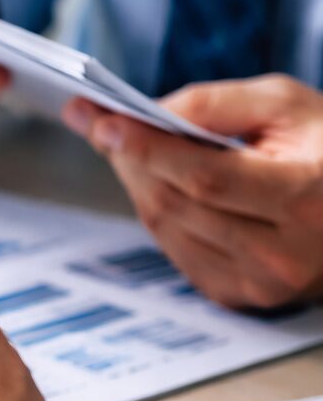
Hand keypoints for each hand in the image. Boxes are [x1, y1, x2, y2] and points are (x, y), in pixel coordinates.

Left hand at [63, 75, 322, 308]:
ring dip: (138, 183)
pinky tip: (159, 183)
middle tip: (98, 124)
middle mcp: (283, 254)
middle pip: (176, 203)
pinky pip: (174, 249)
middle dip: (130, 160)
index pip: (206, 177)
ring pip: (166, 227)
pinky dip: (159, 212)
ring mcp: (259, 283)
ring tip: (128, 147)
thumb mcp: (288, 105)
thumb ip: (217, 104)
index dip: (148, 149)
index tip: (101, 122)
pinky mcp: (239, 296)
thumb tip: (145, 115)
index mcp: (305, 199)